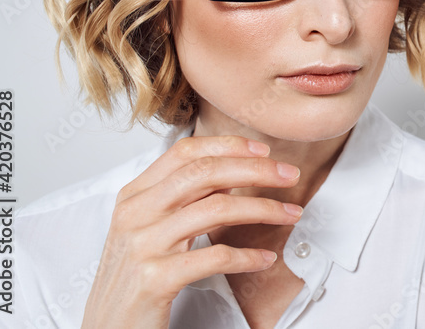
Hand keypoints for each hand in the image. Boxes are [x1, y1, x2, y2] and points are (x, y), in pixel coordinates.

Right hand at [80, 135, 302, 328]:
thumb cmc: (134, 279)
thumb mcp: (151, 229)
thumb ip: (184, 199)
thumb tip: (231, 174)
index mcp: (134, 195)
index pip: (186, 152)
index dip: (229, 146)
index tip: (265, 151)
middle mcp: (135, 213)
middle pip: (205, 173)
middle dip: (256, 170)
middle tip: (289, 175)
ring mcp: (143, 245)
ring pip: (216, 209)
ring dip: (263, 209)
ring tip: (290, 214)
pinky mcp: (155, 278)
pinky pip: (214, 256)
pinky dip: (247, 256)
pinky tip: (265, 258)